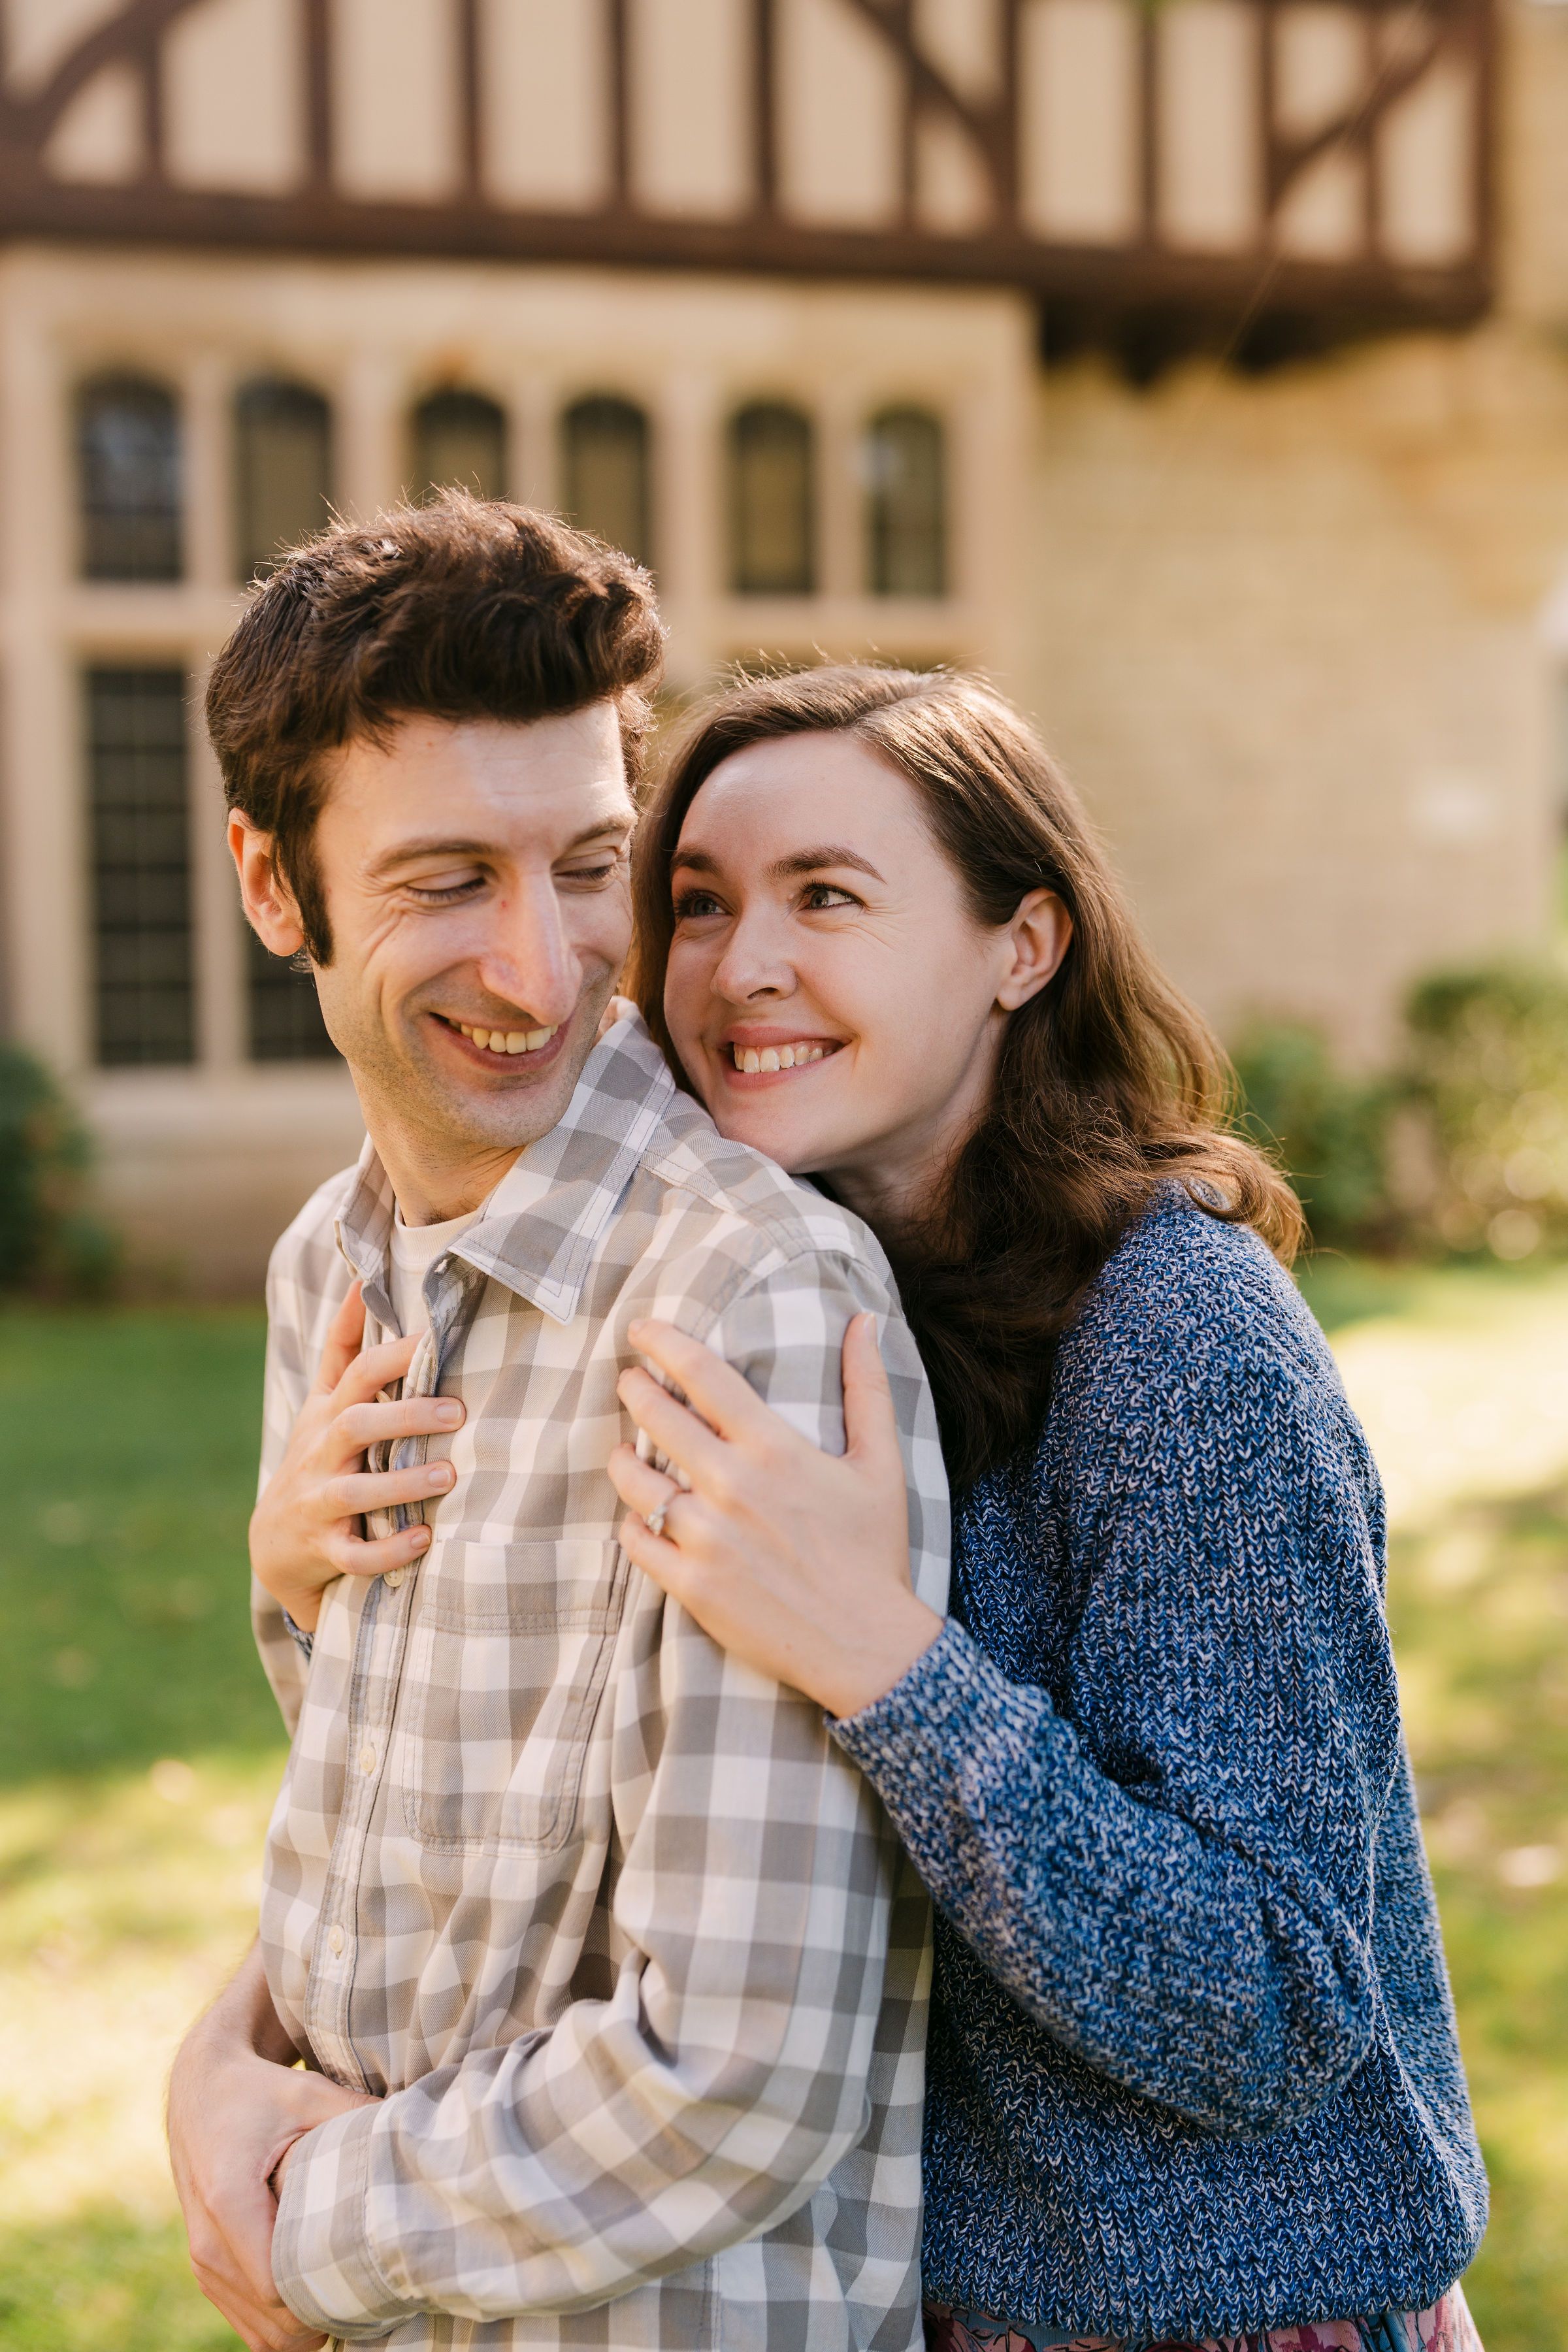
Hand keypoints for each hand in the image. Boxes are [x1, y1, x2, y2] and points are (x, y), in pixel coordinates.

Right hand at [168, 1943, 377, 2351]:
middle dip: (325, 2318)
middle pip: (274, 2323)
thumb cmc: (260, 2091)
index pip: (279, 2288)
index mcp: (229, 2200)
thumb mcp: (310, 2093)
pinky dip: (282, 2324)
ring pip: (260, 2334)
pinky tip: (321, 2295)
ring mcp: (201, 2262)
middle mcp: (208, 2242)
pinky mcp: (206, 2270)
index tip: (374, 2279)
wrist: (200, 2089)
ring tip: (354, 2295)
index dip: (328, 2295)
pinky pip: (247, 2323)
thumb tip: (419, 2129)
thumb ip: (358, 2115)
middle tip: (377, 2293)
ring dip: (305, 2327)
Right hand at [251, 1282, 464, 1631]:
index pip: (353, 1372)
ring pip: (354, 1492)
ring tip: (449, 1476)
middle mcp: (319, 1454)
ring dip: (401, 1484)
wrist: (274, 1545)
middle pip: (355, 1425)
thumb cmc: (317, 1457)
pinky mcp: (322, 1549)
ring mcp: (318, 1503)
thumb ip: (344, 1347)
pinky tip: (423, 1539)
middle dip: (404, 1416)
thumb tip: (361, 1279)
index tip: (432, 1334)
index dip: (388, 1351)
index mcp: (327, 1415)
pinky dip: (387, 1550)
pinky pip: (354, 1555)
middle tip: (457, 1411)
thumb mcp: (324, 1402)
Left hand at [609, 1314, 943, 1719]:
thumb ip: (867, 1386)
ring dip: (623, 1457)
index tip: (640, 1328)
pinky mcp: (690, 1585)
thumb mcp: (881, 1463)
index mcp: (774, 1448)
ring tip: (624, 1451)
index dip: (663, 1342)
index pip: (702, 1375)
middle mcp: (732, 1486)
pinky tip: (639, 1516)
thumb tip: (865, 1320)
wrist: (866, 1645)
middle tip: (628, 1380)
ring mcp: (705, 1538)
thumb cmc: (874, 1551)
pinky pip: (637, 1541)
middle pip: (657, 1417)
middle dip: (634, 1389)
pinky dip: (633, 1523)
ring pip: (635, 1480)